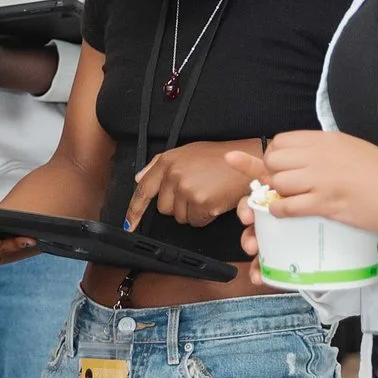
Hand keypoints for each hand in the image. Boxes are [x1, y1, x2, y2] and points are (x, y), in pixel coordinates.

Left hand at [124, 142, 252, 231]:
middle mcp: (174, 175)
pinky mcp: (201, 203)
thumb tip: (140, 179)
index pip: (143, 189)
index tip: (129, 224)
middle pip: (163, 208)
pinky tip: (214, 201)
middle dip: (177, 206)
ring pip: (180, 217)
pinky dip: (205, 216)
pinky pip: (196, 221)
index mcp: (167, 162)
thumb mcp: (188, 152)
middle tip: (196, 191)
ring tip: (208, 193)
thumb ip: (161, 165)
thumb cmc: (221, 158)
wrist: (248, 161)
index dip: (134, 210)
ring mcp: (187, 190)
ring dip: (193, 211)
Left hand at [224, 131, 377, 235]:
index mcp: (324, 140)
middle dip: (272, 173)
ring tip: (288, 198)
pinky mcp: (324, 203)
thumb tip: (300, 155)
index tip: (281, 165)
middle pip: (274, 161)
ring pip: (278, 183)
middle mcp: (318, 156)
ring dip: (277, 193)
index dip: (275, 155)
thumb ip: (323, 149)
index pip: (280, 141)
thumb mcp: (349, 147)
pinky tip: (283, 211)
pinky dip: (279, 210)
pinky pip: (287, 206)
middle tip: (283, 183)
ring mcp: (320, 180)